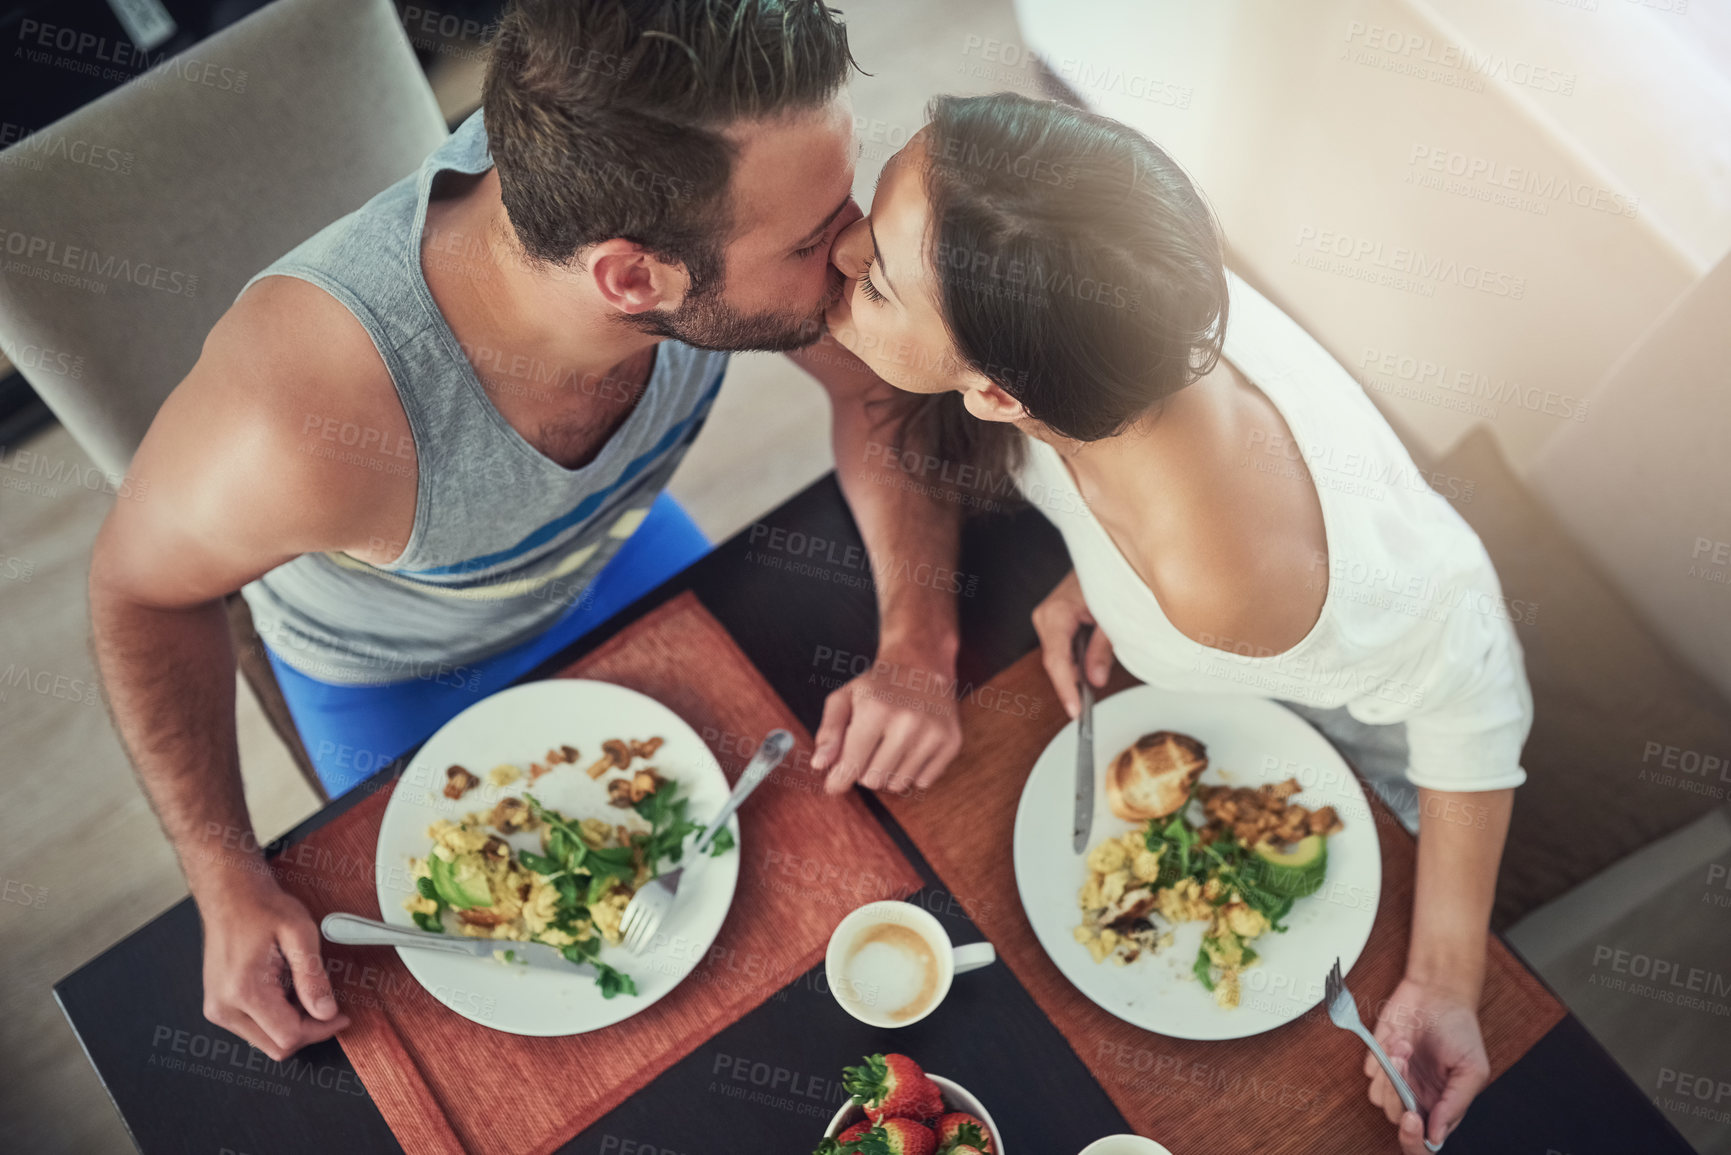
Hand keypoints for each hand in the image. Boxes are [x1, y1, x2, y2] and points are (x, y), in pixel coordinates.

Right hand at [198, 867, 348, 1060]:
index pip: (289, 1036)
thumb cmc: (260, 907)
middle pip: (276, 1046)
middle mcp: (224, 1007)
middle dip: (308, 1030)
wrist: (230, 895)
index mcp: (243, 990)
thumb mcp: (300, 934)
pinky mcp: (219, 1007)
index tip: (339, 1015)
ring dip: (292, 1024)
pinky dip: (277, 1018)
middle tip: (327, 1004)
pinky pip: (255, 1029)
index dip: (321, 1029)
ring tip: (301, 989)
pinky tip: (285, 991)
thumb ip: (313, 977)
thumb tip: (325, 1011)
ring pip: (266, 1041)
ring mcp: (218, 1009)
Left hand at [812, 643, 963, 796]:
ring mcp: (933, 734)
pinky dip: (913, 771)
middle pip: (873, 780)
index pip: (851, 766)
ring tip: (890, 745)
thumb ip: (829, 731)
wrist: (922, 665)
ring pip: (899, 784)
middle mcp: (907, 723)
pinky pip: (923, 782)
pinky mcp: (952, 742)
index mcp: (876, 710)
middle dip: (865, 769)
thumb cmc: (878, 685)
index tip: (834, 785)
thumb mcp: (845, 698)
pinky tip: (911, 747)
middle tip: (869, 748)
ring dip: (889, 771)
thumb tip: (820, 765)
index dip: (839, 780)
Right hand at [1031, 570, 1114, 717]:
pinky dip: (1073, 660)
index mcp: (1056, 613)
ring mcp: (1046, 617)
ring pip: (1057, 656)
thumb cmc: (1110, 578)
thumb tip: (1096, 680)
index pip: (1057, 660)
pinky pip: (1060, 647)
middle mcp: (1045, 615)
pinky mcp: (1053, 619)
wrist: (1106, 556)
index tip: (1075, 711)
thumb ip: (1102, 649)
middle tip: (1084, 707)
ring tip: (1089, 687)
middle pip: (1055, 661)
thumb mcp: (1112, 617)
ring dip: (1073, 672)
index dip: (1066, 689)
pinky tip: (1086, 669)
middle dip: (1070, 684)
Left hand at [1363, 975, 1488, 1151]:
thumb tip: (1436, 1135)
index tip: (1412, 1115)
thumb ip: (1455, 1104)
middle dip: (1399, 1091)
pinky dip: (1379, 1057)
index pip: (1424, 1139)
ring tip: (1405, 1044)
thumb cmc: (1459, 1028)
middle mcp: (1418, 1096)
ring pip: (1379, 1098)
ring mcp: (1397, 1079)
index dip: (1413, 1137)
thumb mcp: (1472, 1068)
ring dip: (1390, 1071)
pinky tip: (1396, 1037)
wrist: (1437, 991)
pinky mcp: (1379, 1059)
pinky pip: (1370, 1072)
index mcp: (1442, 1105)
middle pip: (1397, 1118)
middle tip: (1406, 1059)